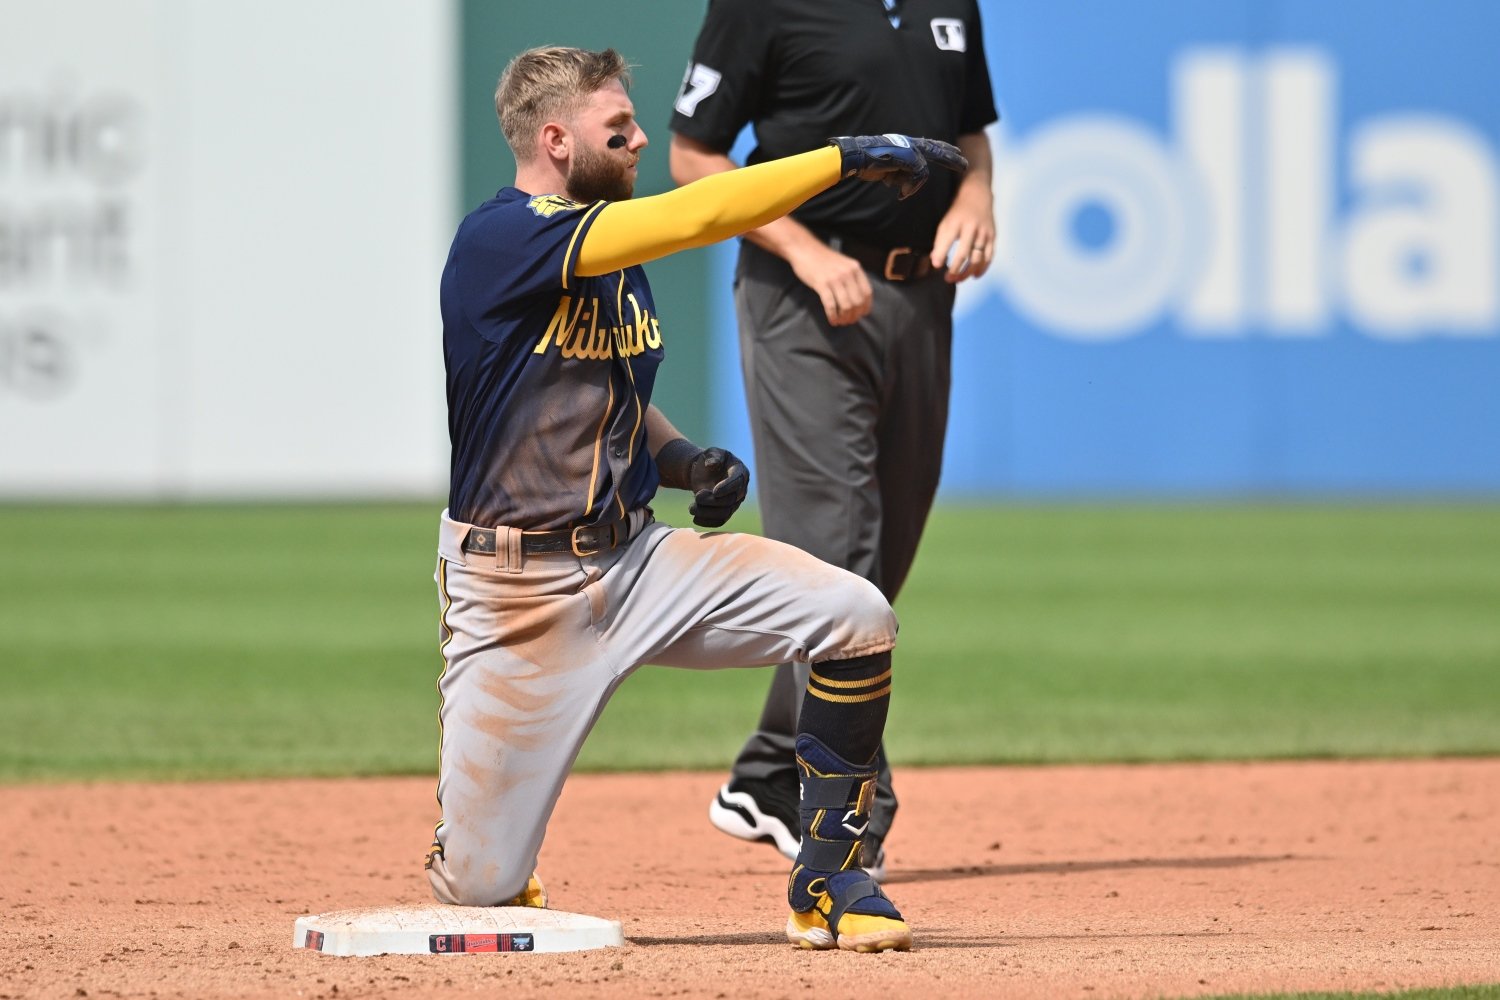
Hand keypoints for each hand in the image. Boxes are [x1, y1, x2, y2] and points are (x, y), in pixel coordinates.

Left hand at [687, 447, 748, 527]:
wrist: (704, 472)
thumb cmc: (710, 459)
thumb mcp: (711, 452)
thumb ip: (713, 456)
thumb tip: (711, 464)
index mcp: (740, 471)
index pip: (737, 482)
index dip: (727, 488)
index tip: (714, 491)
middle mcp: (740, 489)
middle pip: (731, 500)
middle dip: (712, 501)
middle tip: (697, 496)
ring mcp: (734, 502)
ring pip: (725, 513)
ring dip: (707, 513)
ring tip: (691, 508)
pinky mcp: (726, 512)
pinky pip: (720, 521)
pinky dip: (708, 522)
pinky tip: (695, 519)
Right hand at [786, 240, 872, 325]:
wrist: (805, 249)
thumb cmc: (824, 259)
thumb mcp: (843, 264)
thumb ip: (852, 277)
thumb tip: (859, 300)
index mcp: (855, 268)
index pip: (867, 292)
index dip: (866, 307)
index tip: (861, 314)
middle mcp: (847, 273)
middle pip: (857, 301)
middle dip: (854, 315)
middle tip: (849, 321)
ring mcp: (834, 278)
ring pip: (846, 305)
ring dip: (844, 318)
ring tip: (840, 322)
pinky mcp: (821, 284)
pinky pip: (830, 305)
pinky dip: (832, 316)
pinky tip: (832, 320)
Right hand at [828, 134, 968, 199]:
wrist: (854, 157)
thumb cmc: (867, 163)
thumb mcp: (887, 170)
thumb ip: (900, 174)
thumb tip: (906, 187)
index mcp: (906, 144)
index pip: (930, 145)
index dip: (944, 149)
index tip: (957, 153)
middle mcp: (909, 144)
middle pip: (936, 149)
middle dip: (951, 157)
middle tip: (965, 164)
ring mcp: (908, 150)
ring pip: (922, 170)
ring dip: (912, 185)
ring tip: (900, 191)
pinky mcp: (905, 157)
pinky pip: (917, 174)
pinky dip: (910, 186)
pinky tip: (901, 194)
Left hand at [929, 184, 995, 282]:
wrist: (976, 196)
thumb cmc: (957, 213)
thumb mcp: (945, 223)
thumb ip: (940, 242)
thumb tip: (935, 262)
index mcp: (956, 222)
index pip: (947, 240)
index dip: (941, 254)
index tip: (936, 266)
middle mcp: (971, 228)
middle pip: (964, 254)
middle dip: (955, 269)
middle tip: (947, 279)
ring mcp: (984, 233)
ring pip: (977, 258)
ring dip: (967, 272)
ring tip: (958, 280)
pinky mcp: (992, 237)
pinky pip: (989, 257)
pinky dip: (982, 268)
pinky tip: (974, 275)